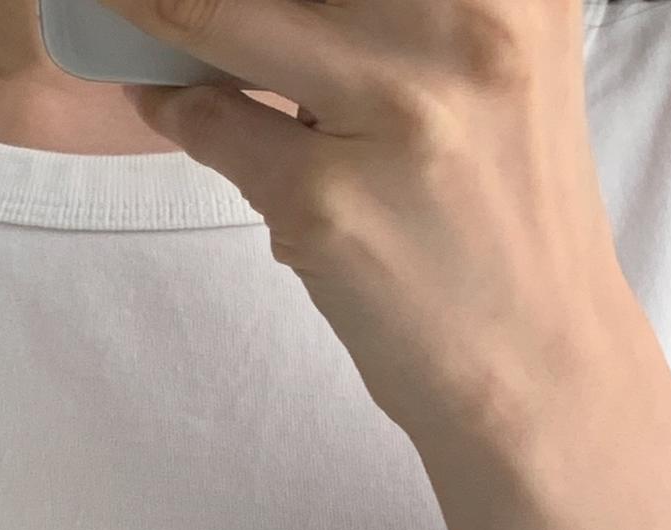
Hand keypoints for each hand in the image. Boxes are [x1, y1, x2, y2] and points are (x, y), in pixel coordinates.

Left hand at [103, 0, 640, 451]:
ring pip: (219, 16)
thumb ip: (394, 7)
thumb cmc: (495, 207)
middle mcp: (468, 20)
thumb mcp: (483, 60)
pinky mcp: (328, 201)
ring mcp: (395, 112)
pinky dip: (174, 108)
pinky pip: (209, 124)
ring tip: (135, 16)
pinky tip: (169, 102)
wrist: (535, 354)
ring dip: (159, 12)